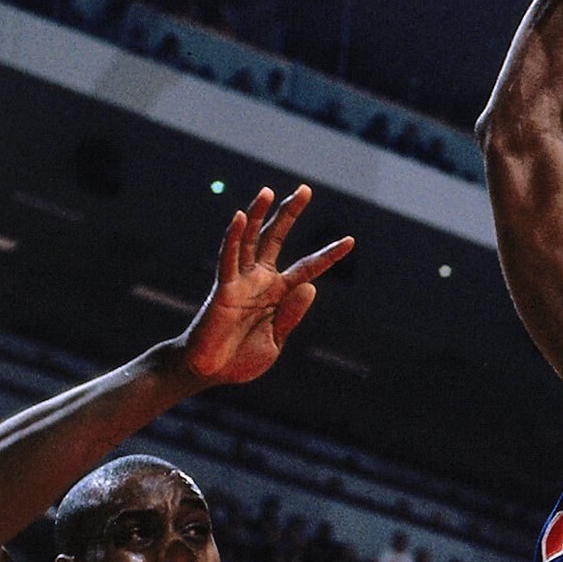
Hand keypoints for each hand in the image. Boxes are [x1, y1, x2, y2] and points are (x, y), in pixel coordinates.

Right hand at [177, 187, 352, 385]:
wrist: (212, 371)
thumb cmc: (242, 357)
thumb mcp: (277, 339)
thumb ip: (292, 314)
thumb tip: (311, 286)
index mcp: (279, 293)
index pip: (308, 268)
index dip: (328, 255)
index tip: (351, 240)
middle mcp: (260, 280)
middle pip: (277, 239)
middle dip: (290, 214)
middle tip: (305, 189)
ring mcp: (241, 281)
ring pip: (250, 240)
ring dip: (257, 215)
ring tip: (268, 191)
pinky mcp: (223, 288)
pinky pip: (228, 258)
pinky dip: (233, 238)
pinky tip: (238, 217)